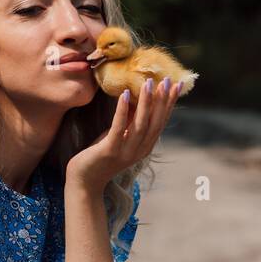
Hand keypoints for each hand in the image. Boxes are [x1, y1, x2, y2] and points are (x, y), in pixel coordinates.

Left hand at [65, 76, 183, 194]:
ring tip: (148, 83)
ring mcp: (126, 152)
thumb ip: (129, 121)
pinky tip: (125, 95)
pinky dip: (122, 110)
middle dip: (162, 100)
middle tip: (166, 80)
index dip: (169, 104)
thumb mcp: (119, 136)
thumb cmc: (101, 156)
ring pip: (140, 124)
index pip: (161, 122)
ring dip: (145, 102)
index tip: (176, 86)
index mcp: (145, 147)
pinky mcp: (110, 150)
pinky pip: (118, 128)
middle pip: (155, 122)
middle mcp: (139, 150)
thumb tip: (136, 98)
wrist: (85, 181)